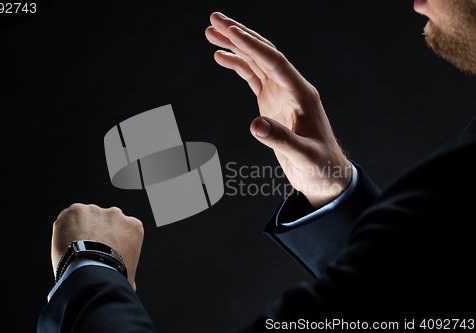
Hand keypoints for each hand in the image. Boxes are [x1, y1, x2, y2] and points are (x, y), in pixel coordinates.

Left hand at [51, 204, 143, 290]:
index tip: (103, 253)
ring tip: (74, 249)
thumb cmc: (111, 277)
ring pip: (85, 219)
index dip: (111, 242)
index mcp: (133, 226)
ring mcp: (96, 210)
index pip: (122, 231)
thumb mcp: (130, 273)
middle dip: (96, 233)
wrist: (92, 273)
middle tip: (88, 251)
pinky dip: (64, 229)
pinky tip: (64, 244)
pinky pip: (68, 218)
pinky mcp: (76, 210)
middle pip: (104, 222)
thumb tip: (125, 283)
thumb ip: (127, 267)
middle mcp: (117, 214)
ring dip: (80, 230)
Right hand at [205, 12, 351, 207]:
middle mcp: (291, 88)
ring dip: (235, 46)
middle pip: (264, 53)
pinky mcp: (272, 103)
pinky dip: (237, 65)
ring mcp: (281, 94)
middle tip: (214, 18)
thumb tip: (255, 126)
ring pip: (256, 62)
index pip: (275, 62)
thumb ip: (281, 140)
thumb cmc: (320, 165)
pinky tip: (221, 57)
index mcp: (302, 94)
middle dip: (240, 34)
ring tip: (211, 32)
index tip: (230, 31)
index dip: (252, 46)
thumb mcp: (304, 155)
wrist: (325, 174)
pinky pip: (252, 78)